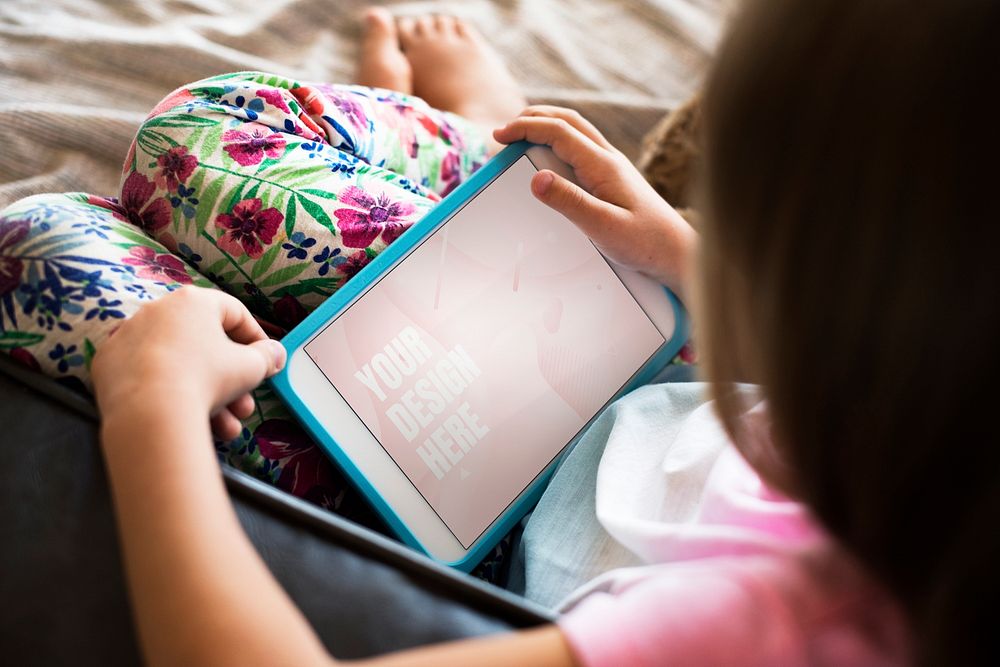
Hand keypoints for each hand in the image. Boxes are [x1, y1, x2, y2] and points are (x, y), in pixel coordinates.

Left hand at [91, 287, 285, 440]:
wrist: (150, 412)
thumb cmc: (207, 378)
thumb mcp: (251, 367)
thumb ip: (267, 356)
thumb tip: (276, 353)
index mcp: (193, 301)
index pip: (234, 313)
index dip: (256, 339)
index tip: (266, 362)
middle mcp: (157, 310)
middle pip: (204, 345)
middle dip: (230, 381)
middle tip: (244, 406)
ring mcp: (127, 335)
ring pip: (177, 365)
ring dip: (205, 395)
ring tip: (224, 428)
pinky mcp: (107, 364)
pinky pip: (146, 377)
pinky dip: (166, 394)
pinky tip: (183, 417)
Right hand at [494, 106, 696, 298]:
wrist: (677, 252)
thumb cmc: (646, 243)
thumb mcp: (603, 227)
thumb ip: (570, 202)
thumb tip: (536, 179)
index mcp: (603, 166)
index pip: (559, 131)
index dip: (526, 128)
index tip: (500, 135)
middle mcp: (609, 158)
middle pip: (568, 120)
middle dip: (533, 118)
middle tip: (504, 130)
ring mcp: (613, 166)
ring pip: (576, 129)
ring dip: (546, 124)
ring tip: (521, 135)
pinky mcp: (614, 177)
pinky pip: (582, 146)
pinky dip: (559, 140)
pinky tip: (550, 155)